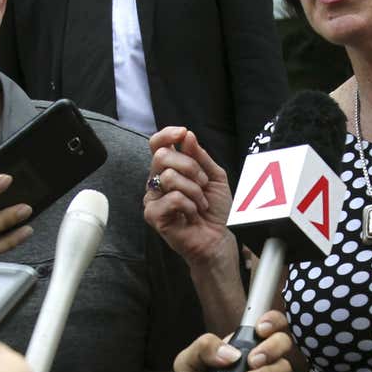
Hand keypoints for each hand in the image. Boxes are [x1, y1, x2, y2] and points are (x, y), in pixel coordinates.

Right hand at [143, 127, 234, 267]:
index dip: (167, 135)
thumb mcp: (214, 176)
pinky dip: (189, 205)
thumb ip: (200, 156)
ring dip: (194, 190)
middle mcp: (156, 182)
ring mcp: (153, 198)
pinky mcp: (153, 215)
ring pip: (168, 177)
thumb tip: (187, 135)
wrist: (218, 238)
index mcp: (169, 169)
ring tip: (201, 204)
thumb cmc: (215, 210)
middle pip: (161, 156)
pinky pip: (172, 198)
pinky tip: (192, 215)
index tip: (183, 133)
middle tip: (203, 183)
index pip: (157, 145)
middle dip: (190, 166)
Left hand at [173, 310, 293, 371]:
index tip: (261, 329)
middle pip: (283, 341)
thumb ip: (203, 347)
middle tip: (252, 361)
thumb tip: (231, 353)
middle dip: (271, 348)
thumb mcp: (187, 363)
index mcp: (242, 345)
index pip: (267, 323)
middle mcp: (260, 360)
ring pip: (284, 368)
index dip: (272, 320)